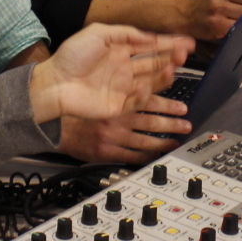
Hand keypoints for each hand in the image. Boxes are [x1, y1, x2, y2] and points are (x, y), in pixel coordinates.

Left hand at [30, 24, 194, 123]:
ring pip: (151, 81)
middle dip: (171, 57)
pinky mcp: (118, 105)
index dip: (168, 43)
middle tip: (185, 54)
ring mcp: (122, 87)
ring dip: (164, 74)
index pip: (150, 45)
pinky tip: (149, 84)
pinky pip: (138, 100)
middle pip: (154, 62)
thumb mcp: (98, 33)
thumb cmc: (72, 57)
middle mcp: (124, 68)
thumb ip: (126, 32)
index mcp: (119, 50)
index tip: (186, 42)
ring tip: (174, 67)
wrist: (55, 83)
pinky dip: (146, 93)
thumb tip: (149, 36)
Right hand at [59, 96, 193, 164]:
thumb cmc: (77, 106)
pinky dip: (146, 156)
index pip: (148, 100)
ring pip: (145, 140)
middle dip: (172, 123)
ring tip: (176, 141)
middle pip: (151, 121)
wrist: (55, 124)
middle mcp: (118, 119)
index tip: (182, 106)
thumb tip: (144, 84)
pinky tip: (156, 155)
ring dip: (164, 141)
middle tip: (186, 124)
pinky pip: (132, 156)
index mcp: (117, 101)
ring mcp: (114, 138)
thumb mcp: (100, 90)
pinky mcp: (107, 152)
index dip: (167, 103)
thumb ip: (121, 88)